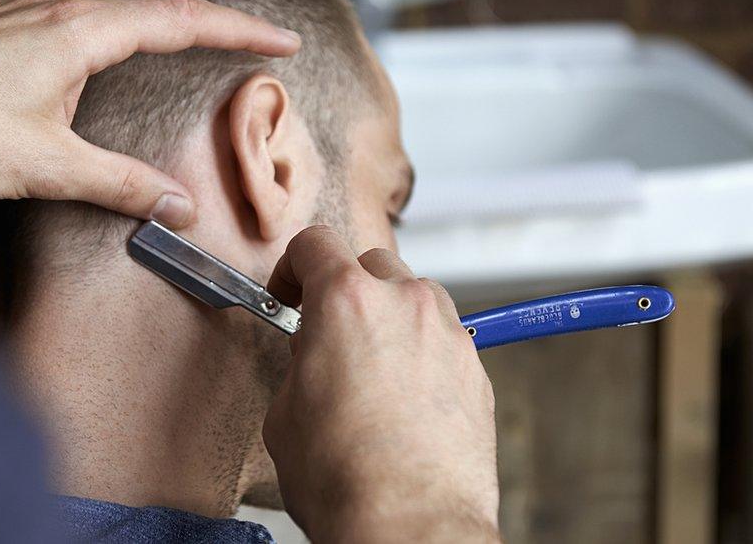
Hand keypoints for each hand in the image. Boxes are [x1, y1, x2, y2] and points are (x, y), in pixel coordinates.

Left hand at [0, 0, 299, 227]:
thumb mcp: (49, 168)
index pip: (181, 21)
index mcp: (77, 32)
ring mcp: (17, 5)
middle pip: (153, 2)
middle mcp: (52, 5)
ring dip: (156, 13)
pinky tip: (83, 19)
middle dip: (210, 20)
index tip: (282, 40)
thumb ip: (123, 185)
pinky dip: (96, 10)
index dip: (240, 30)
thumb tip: (178, 206)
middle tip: (249, 40)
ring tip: (185, 31)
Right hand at [264, 226, 500, 542]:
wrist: (409, 525)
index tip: (291, 291)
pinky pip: (442, 338)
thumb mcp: (285, 413)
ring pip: (414, 296)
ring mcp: (447, 333)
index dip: (293, 267)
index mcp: (345, 301)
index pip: (315, 244)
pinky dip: (422, 351)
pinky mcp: (475, 368)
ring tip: (371, 365)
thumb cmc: (345, 478)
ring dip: (389, 316)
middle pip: (371, 264)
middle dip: (346, 289)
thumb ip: (301, 361)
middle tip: (329, 331)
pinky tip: (404, 395)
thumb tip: (314, 355)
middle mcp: (404, 304)